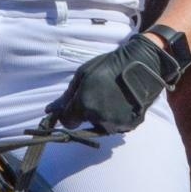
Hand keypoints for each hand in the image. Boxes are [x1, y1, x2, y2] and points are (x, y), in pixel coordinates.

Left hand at [46, 31, 189, 134]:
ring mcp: (116, 123)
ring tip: (111, 97)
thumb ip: (66, 97)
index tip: (75, 104)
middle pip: (85, 122)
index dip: (69, 113)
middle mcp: (99, 118)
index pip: (68, 121)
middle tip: (98, 94)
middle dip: (87, 112)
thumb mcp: (82, 75)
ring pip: (101, 125)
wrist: (142, 65)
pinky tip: (122, 102)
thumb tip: (48, 111)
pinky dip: (117, 117)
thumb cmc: (109, 66)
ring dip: (102, 116)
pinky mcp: (130, 126)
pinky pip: (117, 125)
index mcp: (84, 104)